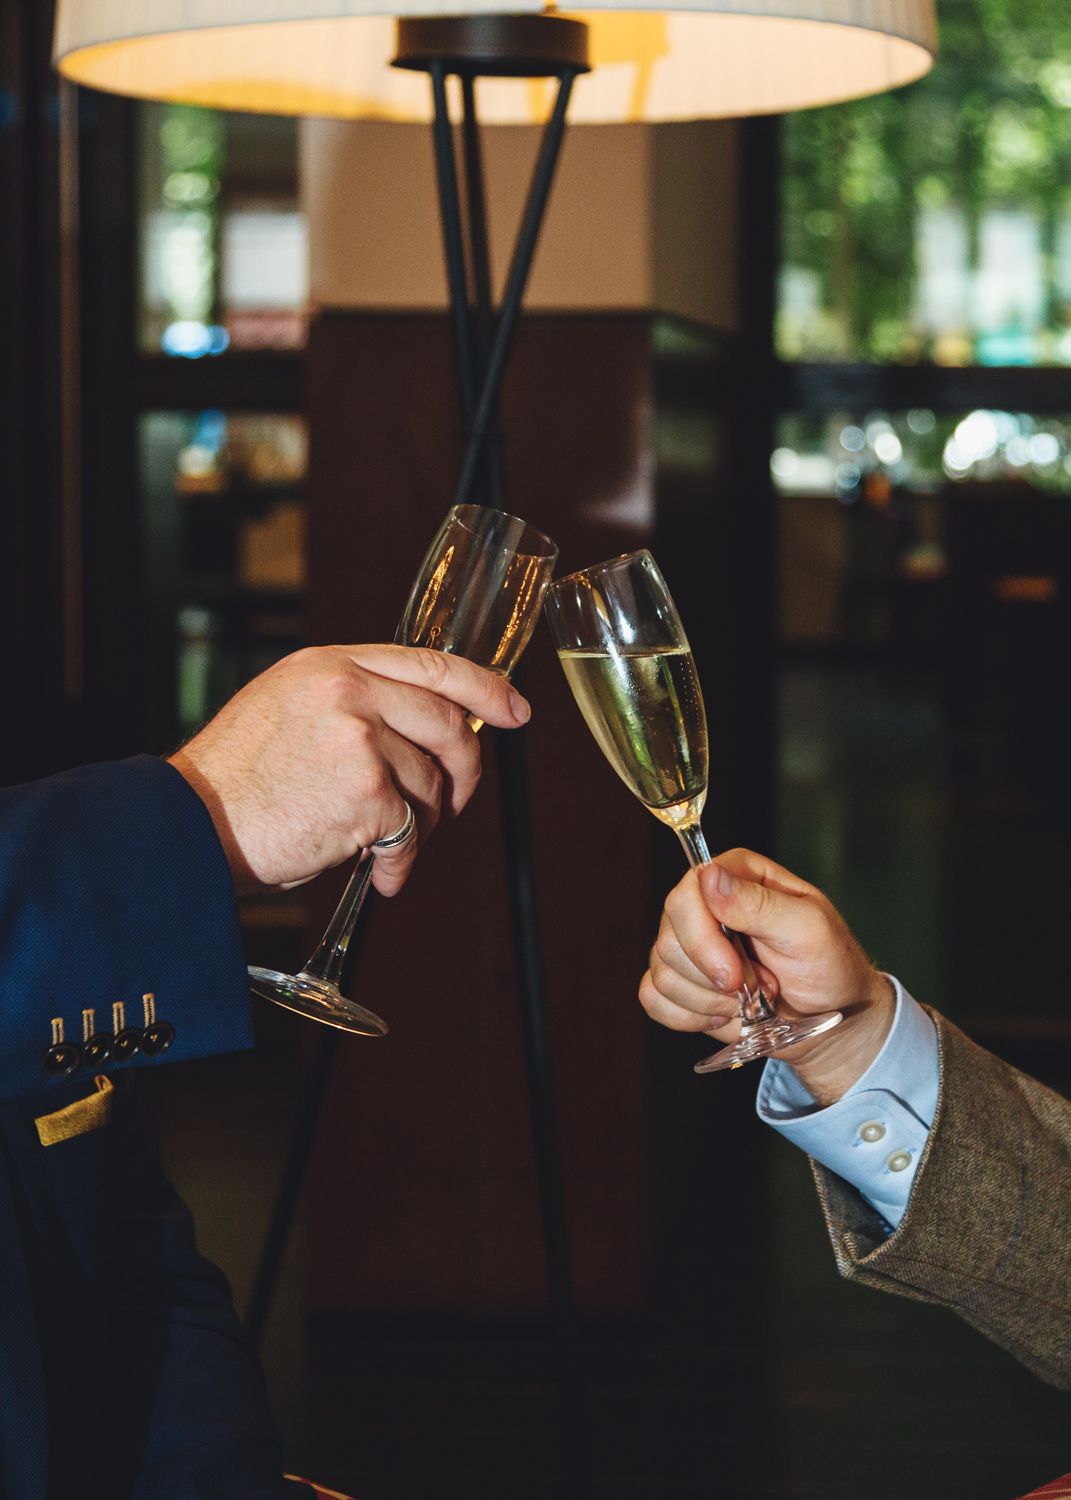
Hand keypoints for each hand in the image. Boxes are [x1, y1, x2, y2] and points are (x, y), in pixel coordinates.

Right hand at [169, 644, 529, 898]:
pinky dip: (403, 863)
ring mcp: (359, 738)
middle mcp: (349, 690)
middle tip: (453, 803)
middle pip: (448, 725)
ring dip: (422, 827)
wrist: (188, 825)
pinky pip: (411, 832)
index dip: (484, 687)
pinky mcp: (365, 792)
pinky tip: (383, 874)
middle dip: (463, 772)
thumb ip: (349, 703)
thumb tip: (419, 731)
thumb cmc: (236, 780)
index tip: (516, 709)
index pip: (431, 663)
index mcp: (332, 665)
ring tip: (389, 848)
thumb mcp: (287, 708)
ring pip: (431, 784)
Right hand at [639, 849, 895, 1104]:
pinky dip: (689, 1017)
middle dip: (714, 978)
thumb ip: (759, 903)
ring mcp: (689, 944)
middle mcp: (705, 905)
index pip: (686, 895)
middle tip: (759, 988)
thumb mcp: (809, 930)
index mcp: (735, 876)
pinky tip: (724, 1014)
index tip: (737, 974)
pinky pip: (654, 998)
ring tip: (751, 1001)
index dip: (703, 939)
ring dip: (710, 1000)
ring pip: (662, 972)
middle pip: (669, 939)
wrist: (833, 1019)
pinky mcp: (681, 982)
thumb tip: (709, 878)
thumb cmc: (830, 966)